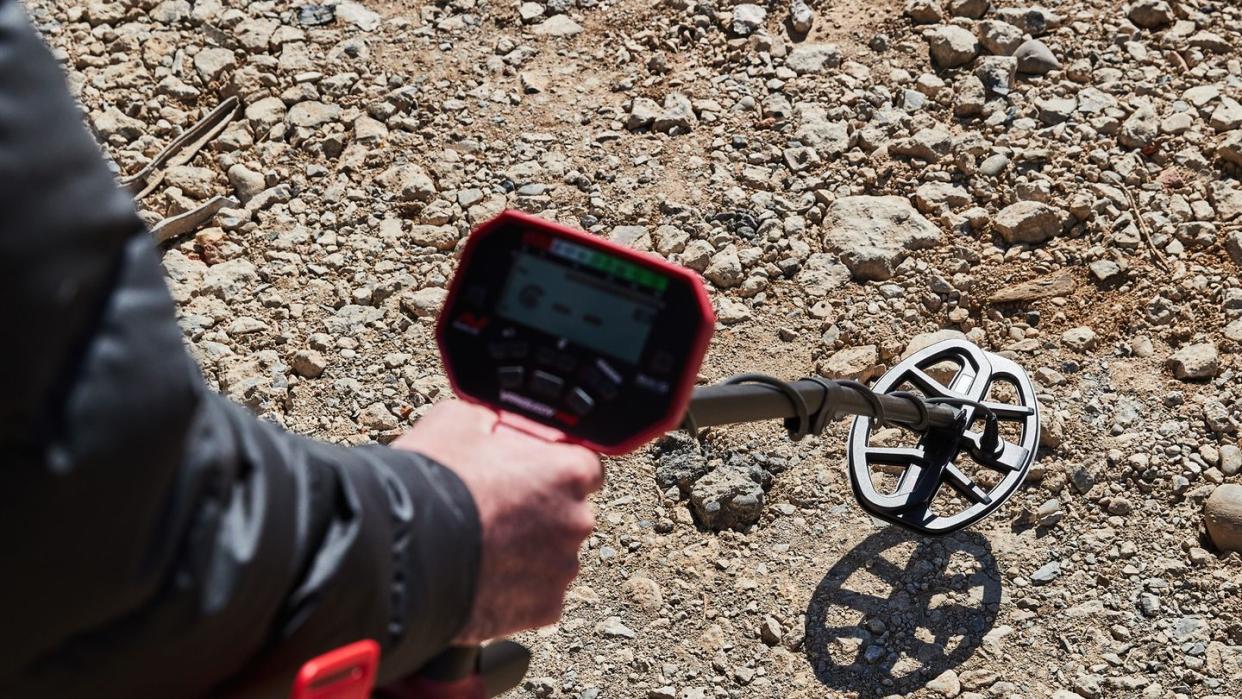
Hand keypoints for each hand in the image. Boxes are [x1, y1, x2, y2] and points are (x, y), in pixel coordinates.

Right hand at [392, 400, 602, 642]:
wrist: (399, 552)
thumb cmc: (432, 484)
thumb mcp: (459, 420)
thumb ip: (494, 422)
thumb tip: (493, 426)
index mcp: (567, 471)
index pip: (585, 467)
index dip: (553, 470)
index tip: (529, 475)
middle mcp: (576, 521)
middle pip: (568, 515)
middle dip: (539, 515)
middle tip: (495, 514)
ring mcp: (562, 569)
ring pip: (553, 558)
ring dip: (527, 555)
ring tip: (481, 551)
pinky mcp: (543, 610)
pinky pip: (537, 597)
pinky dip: (516, 592)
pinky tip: (482, 580)